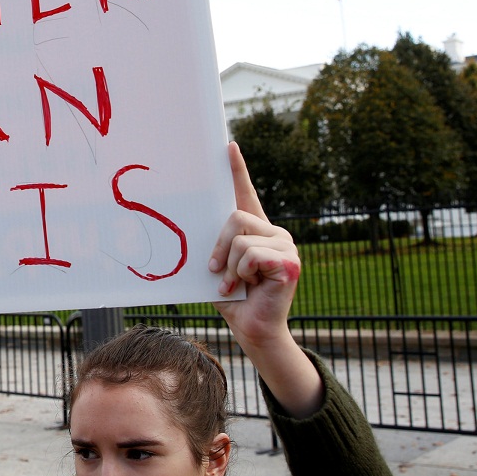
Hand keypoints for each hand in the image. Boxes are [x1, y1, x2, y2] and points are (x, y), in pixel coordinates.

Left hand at [208, 142, 322, 417]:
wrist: (252, 329)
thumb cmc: (232, 298)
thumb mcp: (217, 265)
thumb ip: (213, 245)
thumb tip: (186, 225)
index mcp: (255, 230)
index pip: (245, 193)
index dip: (237, 169)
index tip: (227, 146)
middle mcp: (273, 232)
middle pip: (235, 217)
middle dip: (218, 246)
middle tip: (215, 270)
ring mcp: (285, 246)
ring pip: (240, 239)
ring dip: (229, 267)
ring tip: (234, 284)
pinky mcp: (290, 262)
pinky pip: (251, 255)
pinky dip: (240, 274)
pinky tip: (247, 288)